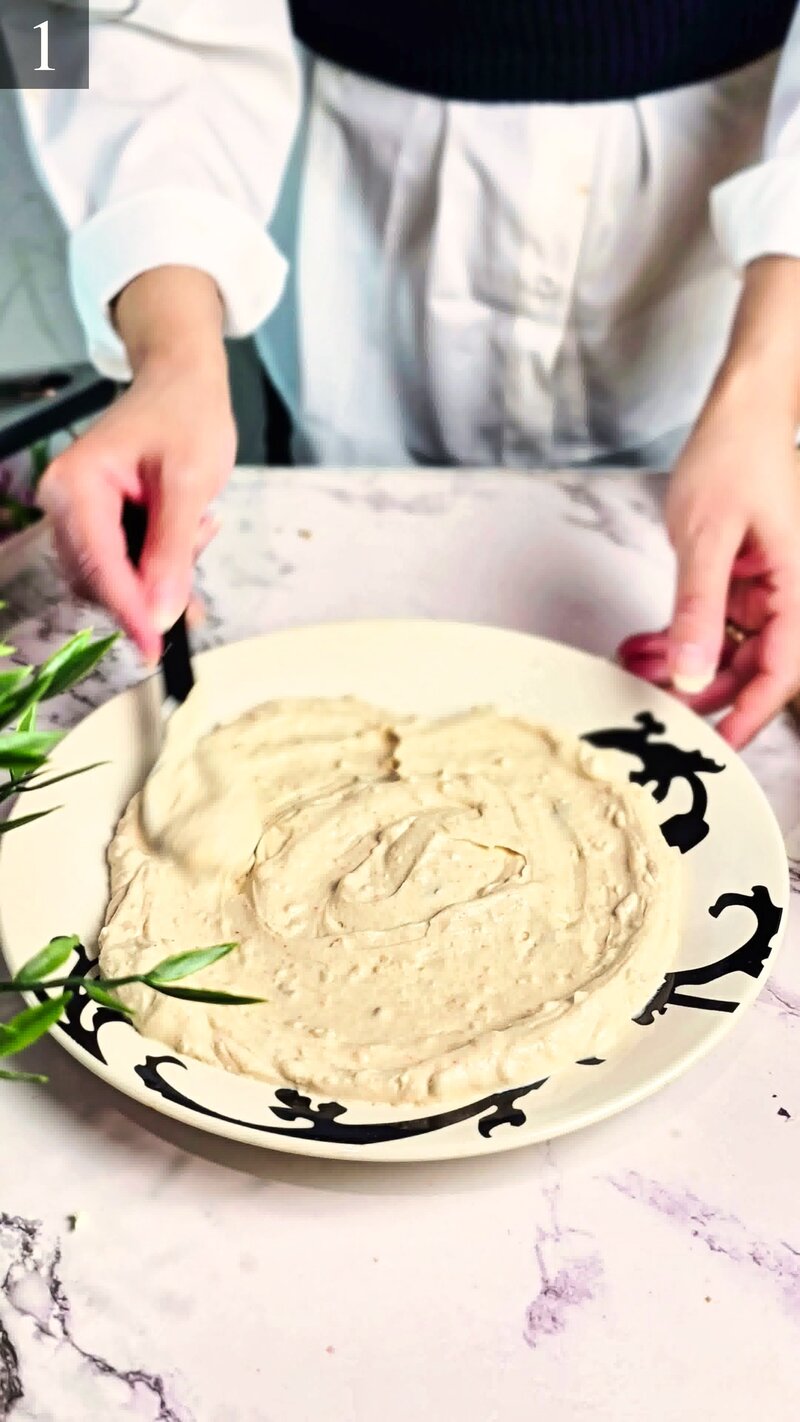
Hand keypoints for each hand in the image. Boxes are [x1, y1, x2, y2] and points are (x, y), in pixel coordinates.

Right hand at [39, 348, 234, 661]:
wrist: (182, 383)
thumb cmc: (186, 418)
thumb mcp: (189, 482)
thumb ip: (172, 551)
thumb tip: (160, 615)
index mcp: (76, 485)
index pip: (100, 565)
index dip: (129, 611)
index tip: (154, 648)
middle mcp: (65, 503)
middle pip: (99, 580)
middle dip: (151, 583)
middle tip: (199, 542)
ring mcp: (78, 515)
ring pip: (113, 579)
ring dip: (160, 572)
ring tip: (198, 523)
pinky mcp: (97, 524)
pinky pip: (123, 566)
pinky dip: (159, 564)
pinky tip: (191, 531)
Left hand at [619, 378, 799, 746]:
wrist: (740, 412)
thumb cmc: (735, 458)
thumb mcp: (706, 537)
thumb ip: (697, 609)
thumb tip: (689, 673)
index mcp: (796, 588)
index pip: (782, 671)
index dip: (751, 715)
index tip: (717, 747)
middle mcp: (787, 594)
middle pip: (756, 667)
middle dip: (709, 695)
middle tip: (660, 715)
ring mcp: (764, 588)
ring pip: (733, 650)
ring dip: (690, 668)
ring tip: (644, 677)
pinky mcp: (740, 578)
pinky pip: (717, 622)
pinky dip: (684, 637)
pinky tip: (647, 647)